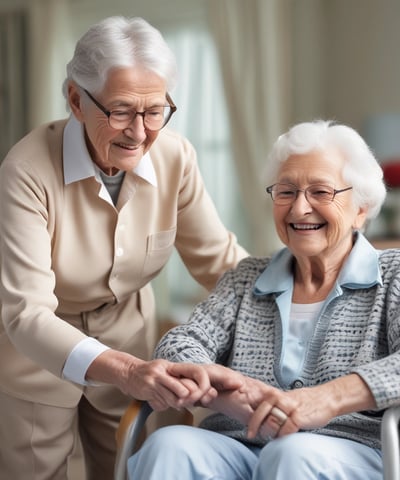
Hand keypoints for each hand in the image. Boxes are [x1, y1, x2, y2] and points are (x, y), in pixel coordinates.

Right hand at [126, 359, 214, 410]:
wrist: (128, 372)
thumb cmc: (149, 371)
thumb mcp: (163, 368)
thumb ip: (176, 378)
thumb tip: (191, 391)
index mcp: (168, 366)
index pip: (188, 372)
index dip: (195, 386)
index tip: (197, 393)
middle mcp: (161, 373)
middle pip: (181, 390)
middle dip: (186, 399)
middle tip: (188, 403)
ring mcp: (153, 382)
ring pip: (171, 399)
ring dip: (175, 404)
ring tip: (175, 404)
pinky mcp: (147, 391)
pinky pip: (161, 403)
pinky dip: (164, 406)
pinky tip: (161, 403)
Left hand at [247, 374, 375, 439]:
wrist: (327, 398)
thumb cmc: (306, 401)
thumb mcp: (287, 400)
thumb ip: (275, 407)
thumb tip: (262, 420)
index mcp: (276, 395)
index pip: (258, 409)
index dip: (252, 422)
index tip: (249, 432)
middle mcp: (280, 399)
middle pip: (262, 414)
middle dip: (257, 427)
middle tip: (255, 436)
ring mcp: (290, 408)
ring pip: (272, 422)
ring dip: (270, 433)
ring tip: (272, 436)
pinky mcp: (299, 417)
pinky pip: (286, 430)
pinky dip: (283, 436)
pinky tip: (284, 438)